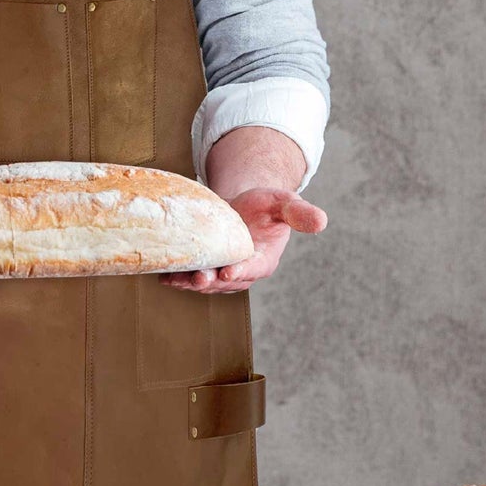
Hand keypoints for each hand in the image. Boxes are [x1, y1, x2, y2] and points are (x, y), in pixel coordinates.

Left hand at [161, 188, 326, 294]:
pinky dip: (176, 276)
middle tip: (199, 278)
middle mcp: (241, 271)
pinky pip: (189, 275)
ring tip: (177, 278)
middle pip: (225, 282)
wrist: (240, 204)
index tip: (229, 272)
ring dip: (191, 282)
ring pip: (206, 282)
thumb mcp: (284, 203)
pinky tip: (163, 275)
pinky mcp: (202, 266)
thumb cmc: (264, 204)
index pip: (254, 269)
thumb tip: (322, 220)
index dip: (242, 271)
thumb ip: (299, 213)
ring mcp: (220, 270)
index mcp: (264, 259)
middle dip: (212, 282)